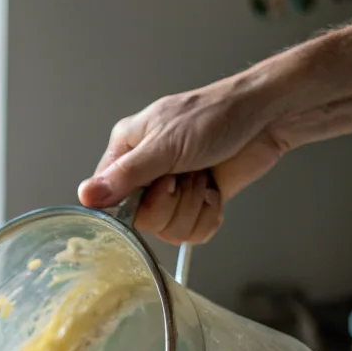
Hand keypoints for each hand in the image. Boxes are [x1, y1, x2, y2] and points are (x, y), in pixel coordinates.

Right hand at [78, 78, 289, 244]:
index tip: (159, 184)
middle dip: (172, 203)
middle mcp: (147, 175)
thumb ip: (124, 175)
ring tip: (203, 177)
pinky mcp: (197, 205)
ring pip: (169, 232)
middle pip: (143, 222)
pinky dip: (209, 215)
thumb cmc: (215, 116)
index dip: (135, 203)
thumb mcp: (163, 145)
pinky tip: (214, 191)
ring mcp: (173, 192)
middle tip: (185, 175)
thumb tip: (85, 196)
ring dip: (194, 206)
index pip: (109, 201)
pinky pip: (193, 234)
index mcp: (127, 153)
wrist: (266, 118)